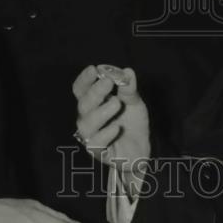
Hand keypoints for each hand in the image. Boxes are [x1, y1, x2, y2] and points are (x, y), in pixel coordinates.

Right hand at [72, 66, 149, 182]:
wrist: (141, 150)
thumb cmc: (131, 123)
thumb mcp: (134, 103)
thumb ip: (129, 89)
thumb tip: (127, 71)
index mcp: (93, 103)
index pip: (81, 90)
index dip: (84, 79)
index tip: (94, 69)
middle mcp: (88, 118)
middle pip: (83, 104)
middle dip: (95, 92)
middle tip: (108, 82)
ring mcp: (92, 136)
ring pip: (86, 124)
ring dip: (100, 112)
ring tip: (116, 103)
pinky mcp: (99, 153)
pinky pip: (96, 145)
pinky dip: (105, 135)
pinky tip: (117, 128)